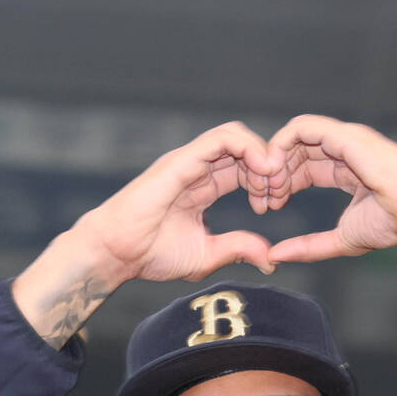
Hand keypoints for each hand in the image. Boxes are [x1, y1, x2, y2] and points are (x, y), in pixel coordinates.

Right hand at [13, 121, 287, 346]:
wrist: (117, 253)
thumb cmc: (151, 254)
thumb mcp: (207, 255)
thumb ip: (238, 249)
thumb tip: (270, 259)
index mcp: (203, 187)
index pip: (243, 168)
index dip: (265, 182)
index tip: (274, 206)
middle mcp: (196, 168)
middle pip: (243, 149)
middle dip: (269, 167)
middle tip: (279, 193)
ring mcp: (188, 161)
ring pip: (235, 136)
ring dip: (262, 153)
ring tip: (273, 178)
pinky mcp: (181, 161)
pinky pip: (221, 139)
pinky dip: (248, 148)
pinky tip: (263, 169)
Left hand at [265, 115, 396, 265]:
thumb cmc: (393, 224)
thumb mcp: (341, 240)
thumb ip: (308, 247)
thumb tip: (275, 255)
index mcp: (347, 168)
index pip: (304, 167)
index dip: (282, 184)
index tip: (269, 207)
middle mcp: (344, 148)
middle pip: (295, 152)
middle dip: (273, 175)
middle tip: (262, 202)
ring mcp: (344, 138)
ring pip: (294, 137)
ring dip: (274, 160)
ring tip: (268, 189)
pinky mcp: (344, 135)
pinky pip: (302, 127)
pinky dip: (282, 146)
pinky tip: (275, 172)